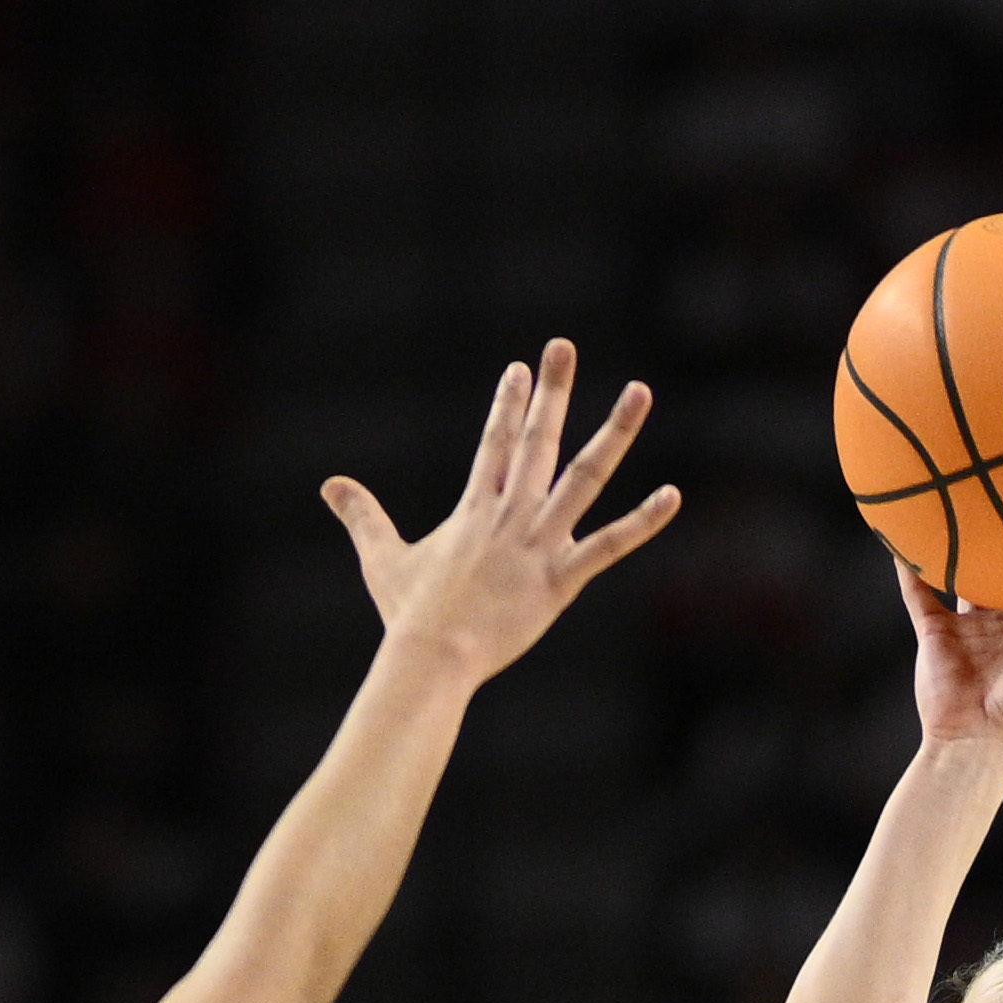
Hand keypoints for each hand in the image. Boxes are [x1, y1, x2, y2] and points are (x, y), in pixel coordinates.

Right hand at [327, 339, 680, 686]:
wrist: (431, 656)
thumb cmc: (408, 614)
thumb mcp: (382, 558)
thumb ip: (362, 516)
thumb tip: (330, 485)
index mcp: (475, 509)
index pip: (495, 443)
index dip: (508, 403)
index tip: (520, 369)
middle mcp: (510, 515)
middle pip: (537, 440)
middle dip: (552, 391)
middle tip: (562, 346)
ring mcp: (539, 544)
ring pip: (585, 477)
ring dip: (614, 433)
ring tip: (640, 392)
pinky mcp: (561, 579)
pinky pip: (610, 546)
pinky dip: (643, 522)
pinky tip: (672, 496)